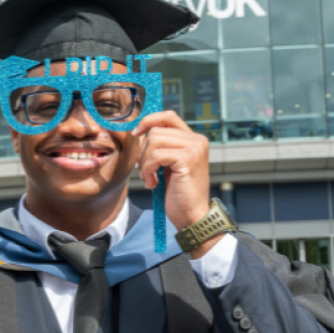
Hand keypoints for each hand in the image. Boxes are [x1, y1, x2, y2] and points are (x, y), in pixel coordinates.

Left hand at [132, 111, 217, 257]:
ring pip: (153, 142)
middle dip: (143, 152)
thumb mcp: (169, 165)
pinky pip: (155, 156)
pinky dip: (148, 170)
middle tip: (147, 172)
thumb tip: (141, 131)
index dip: (149, 121)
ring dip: (145, 163)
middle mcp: (197, 140)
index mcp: (193, 139)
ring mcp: (195, 148)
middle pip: (155, 131)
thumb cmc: (178, 193)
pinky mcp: (188, 159)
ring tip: (150, 178)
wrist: (192, 215)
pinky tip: (154, 183)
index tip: (136, 133)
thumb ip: (163, 147)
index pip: (168, 117)